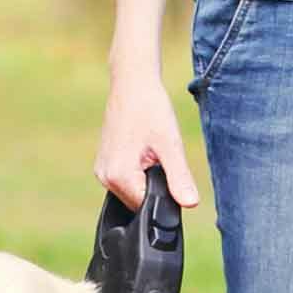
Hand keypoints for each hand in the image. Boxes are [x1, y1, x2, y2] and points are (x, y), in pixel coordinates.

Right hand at [94, 68, 201, 209]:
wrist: (132, 85)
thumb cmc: (150, 109)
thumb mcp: (170, 145)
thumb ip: (179, 178)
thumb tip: (190, 204)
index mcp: (118, 176)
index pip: (146, 207)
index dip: (164, 195)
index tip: (168, 168)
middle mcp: (105, 178)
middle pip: (138, 201)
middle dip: (155, 186)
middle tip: (161, 155)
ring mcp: (102, 172)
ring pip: (132, 191)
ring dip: (147, 178)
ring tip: (152, 149)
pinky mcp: (104, 165)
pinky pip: (126, 180)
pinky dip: (138, 171)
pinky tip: (143, 149)